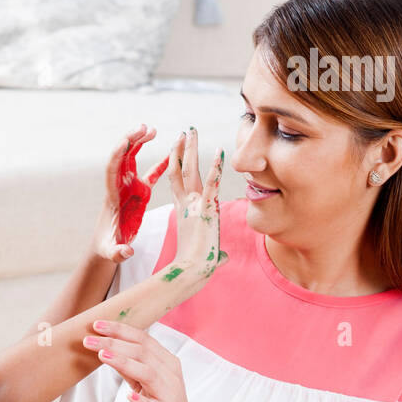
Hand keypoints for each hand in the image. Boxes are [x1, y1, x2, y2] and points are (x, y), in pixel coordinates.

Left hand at [80, 322, 217, 401]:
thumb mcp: (147, 385)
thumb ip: (132, 368)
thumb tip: (109, 350)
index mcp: (166, 363)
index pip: (142, 339)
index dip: (120, 330)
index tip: (97, 324)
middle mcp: (170, 375)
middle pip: (142, 352)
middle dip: (115, 342)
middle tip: (89, 339)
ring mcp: (169, 395)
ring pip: (148, 373)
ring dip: (124, 363)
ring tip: (102, 356)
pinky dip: (141, 400)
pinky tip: (129, 397)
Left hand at [91, 125, 169, 262]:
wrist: (108, 246)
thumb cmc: (107, 248)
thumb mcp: (111, 252)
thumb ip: (118, 252)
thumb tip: (127, 252)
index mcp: (112, 196)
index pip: (112, 171)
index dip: (116, 156)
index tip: (124, 142)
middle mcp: (120, 187)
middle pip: (122, 157)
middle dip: (131, 140)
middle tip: (144, 127)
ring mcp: (130, 187)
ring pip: (133, 158)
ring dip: (140, 142)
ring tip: (152, 129)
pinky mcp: (140, 192)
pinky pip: (150, 174)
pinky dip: (159, 164)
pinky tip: (171, 153)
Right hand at [167, 129, 228, 284]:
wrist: (191, 271)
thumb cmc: (196, 266)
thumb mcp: (208, 254)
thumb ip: (217, 252)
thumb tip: (224, 258)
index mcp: (183, 210)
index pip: (177, 182)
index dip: (176, 163)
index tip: (179, 147)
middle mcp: (185, 204)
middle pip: (180, 170)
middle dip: (183, 149)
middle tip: (185, 131)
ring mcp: (194, 205)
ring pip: (190, 171)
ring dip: (192, 149)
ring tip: (192, 131)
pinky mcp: (205, 210)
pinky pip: (211, 185)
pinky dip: (215, 168)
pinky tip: (220, 152)